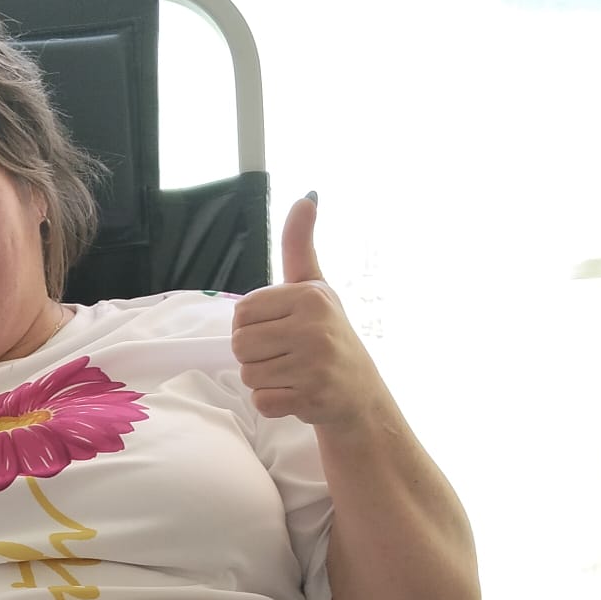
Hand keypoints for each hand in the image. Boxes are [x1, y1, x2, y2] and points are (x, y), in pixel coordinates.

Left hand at [231, 194, 388, 432]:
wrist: (361, 392)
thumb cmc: (329, 335)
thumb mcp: (316, 287)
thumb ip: (300, 246)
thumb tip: (306, 197)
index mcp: (310, 295)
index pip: (241, 313)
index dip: (252, 326)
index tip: (279, 330)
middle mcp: (314, 326)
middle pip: (239, 344)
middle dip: (256, 355)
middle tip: (285, 355)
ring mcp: (314, 364)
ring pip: (249, 375)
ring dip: (265, 379)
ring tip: (293, 373)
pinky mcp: (311, 397)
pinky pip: (262, 402)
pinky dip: (273, 403)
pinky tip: (297, 393)